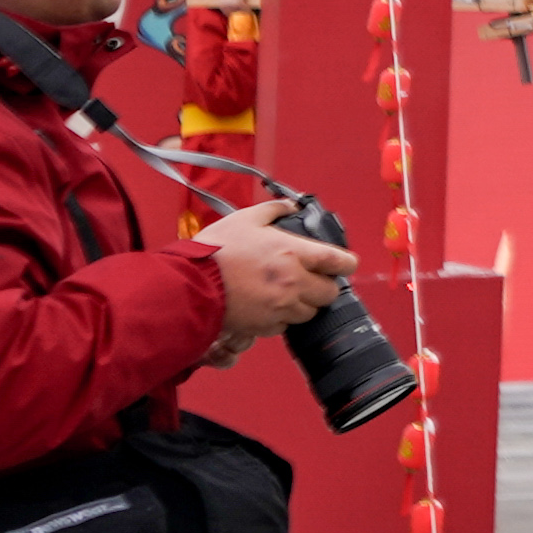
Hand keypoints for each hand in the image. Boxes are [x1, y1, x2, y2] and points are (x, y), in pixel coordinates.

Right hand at [199, 202, 355, 355]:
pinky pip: (285, 326)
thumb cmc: (214, 251)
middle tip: (310, 279)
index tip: (343, 263)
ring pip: (309, 312)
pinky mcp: (264, 326)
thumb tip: (291, 205)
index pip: (340, 261)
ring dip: (303, 304)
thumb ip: (274, 210)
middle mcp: (293, 282)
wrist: (187, 285)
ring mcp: (280, 307)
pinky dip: (281, 319)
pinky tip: (268, 306)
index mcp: (294, 253)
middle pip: (330, 293)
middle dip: (323, 286)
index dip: (346, 263)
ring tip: (286, 293)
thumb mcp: (246, 219)